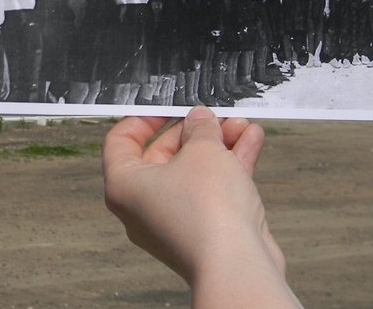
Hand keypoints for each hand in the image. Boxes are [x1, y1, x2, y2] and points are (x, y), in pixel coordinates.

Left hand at [103, 107, 300, 307]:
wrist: (237, 264)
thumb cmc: (205, 211)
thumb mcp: (202, 149)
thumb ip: (200, 128)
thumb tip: (200, 120)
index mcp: (124, 185)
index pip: (121, 142)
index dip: (144, 118)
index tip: (168, 107)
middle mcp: (144, 206)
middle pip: (164, 155)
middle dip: (194, 131)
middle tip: (214, 116)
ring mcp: (174, 221)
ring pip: (194, 172)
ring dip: (219, 145)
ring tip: (240, 124)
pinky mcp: (203, 232)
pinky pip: (212, 191)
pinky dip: (230, 166)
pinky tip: (251, 141)